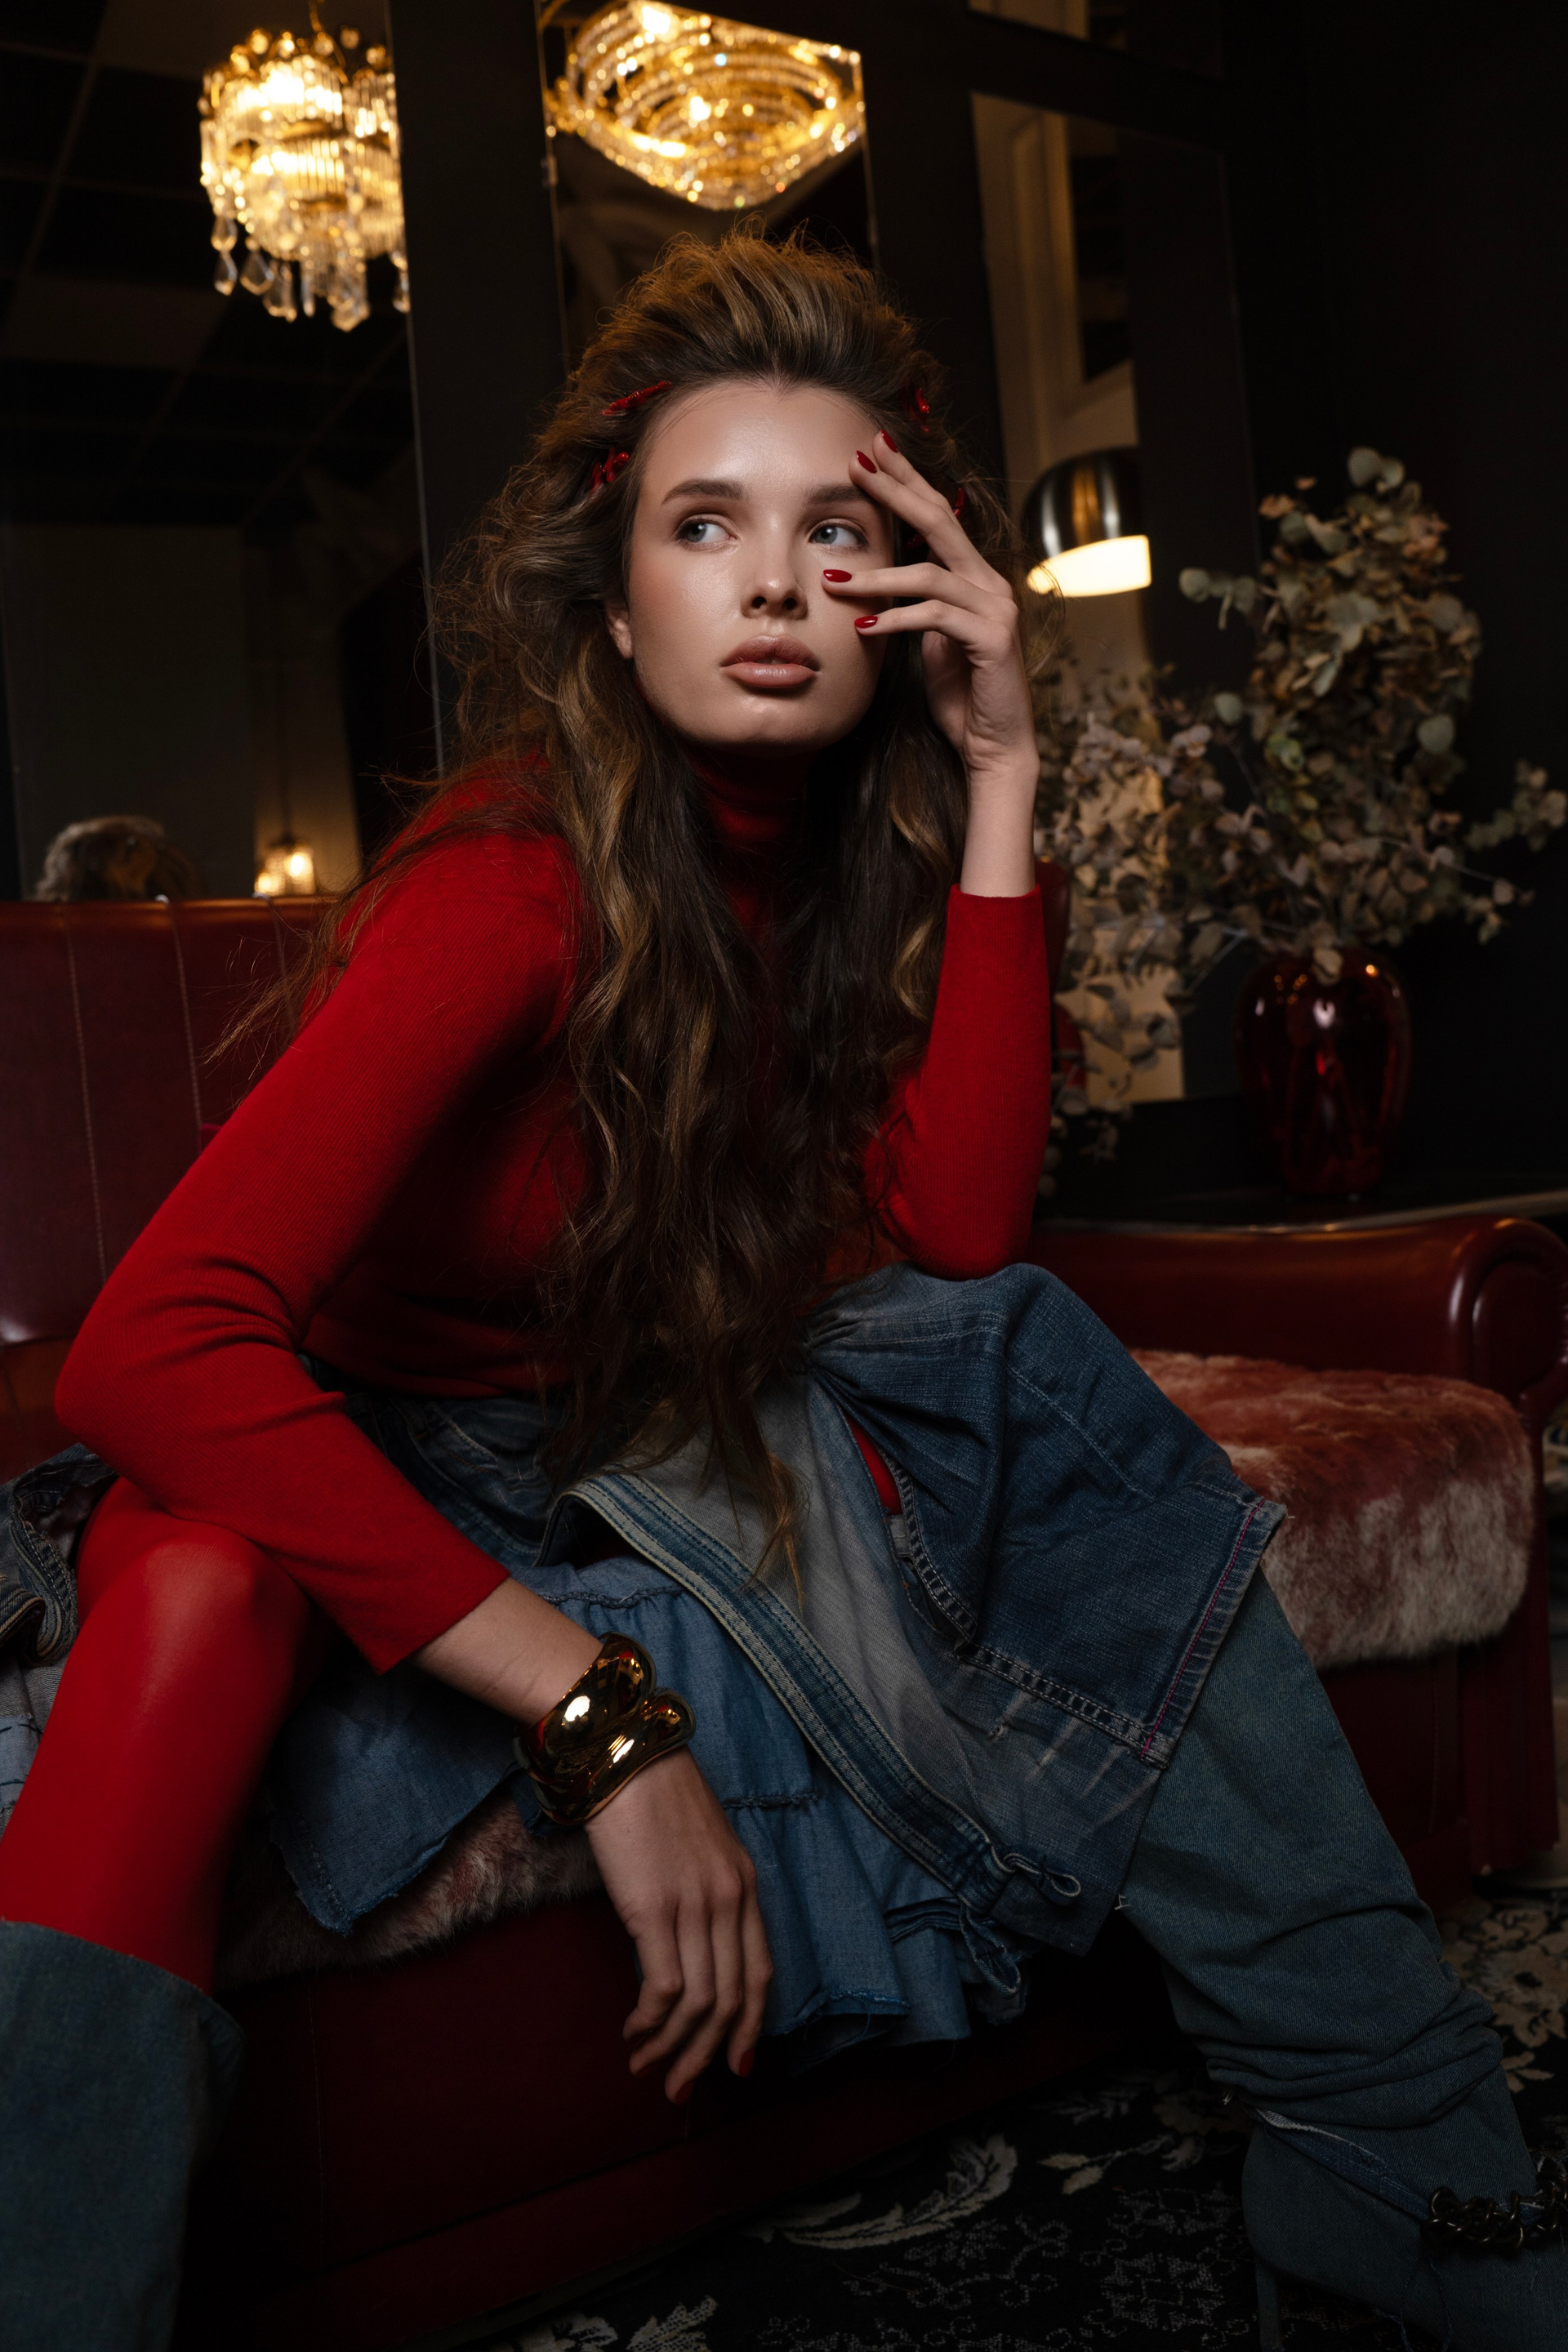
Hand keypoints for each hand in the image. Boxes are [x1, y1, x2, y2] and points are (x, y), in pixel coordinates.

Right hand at [586, 1746, 772, 2102]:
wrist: (623, 1751)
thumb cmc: (649, 1793)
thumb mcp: (697, 1843)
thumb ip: (703, 1890)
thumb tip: (687, 1943)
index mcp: (743, 1883)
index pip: (760, 1973)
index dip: (749, 2026)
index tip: (734, 2065)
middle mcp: (729, 1898)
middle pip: (732, 1999)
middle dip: (707, 2054)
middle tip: (679, 2088)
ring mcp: (695, 1905)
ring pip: (700, 2003)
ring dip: (672, 2047)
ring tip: (646, 2068)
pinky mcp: (654, 1909)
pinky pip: (665, 1988)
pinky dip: (651, 2021)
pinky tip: (632, 2031)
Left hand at [824, 431, 1037, 893]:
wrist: (994, 747)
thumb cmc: (962, 697)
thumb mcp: (932, 643)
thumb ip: (919, 608)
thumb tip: (886, 585)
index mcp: (975, 579)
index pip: (938, 517)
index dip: (906, 482)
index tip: (871, 453)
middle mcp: (990, 584)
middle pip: (939, 521)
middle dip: (896, 490)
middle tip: (857, 465)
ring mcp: (995, 609)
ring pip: (929, 573)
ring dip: (876, 576)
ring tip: (832, 579)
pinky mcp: (991, 639)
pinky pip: (934, 617)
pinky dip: (895, 619)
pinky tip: (863, 626)